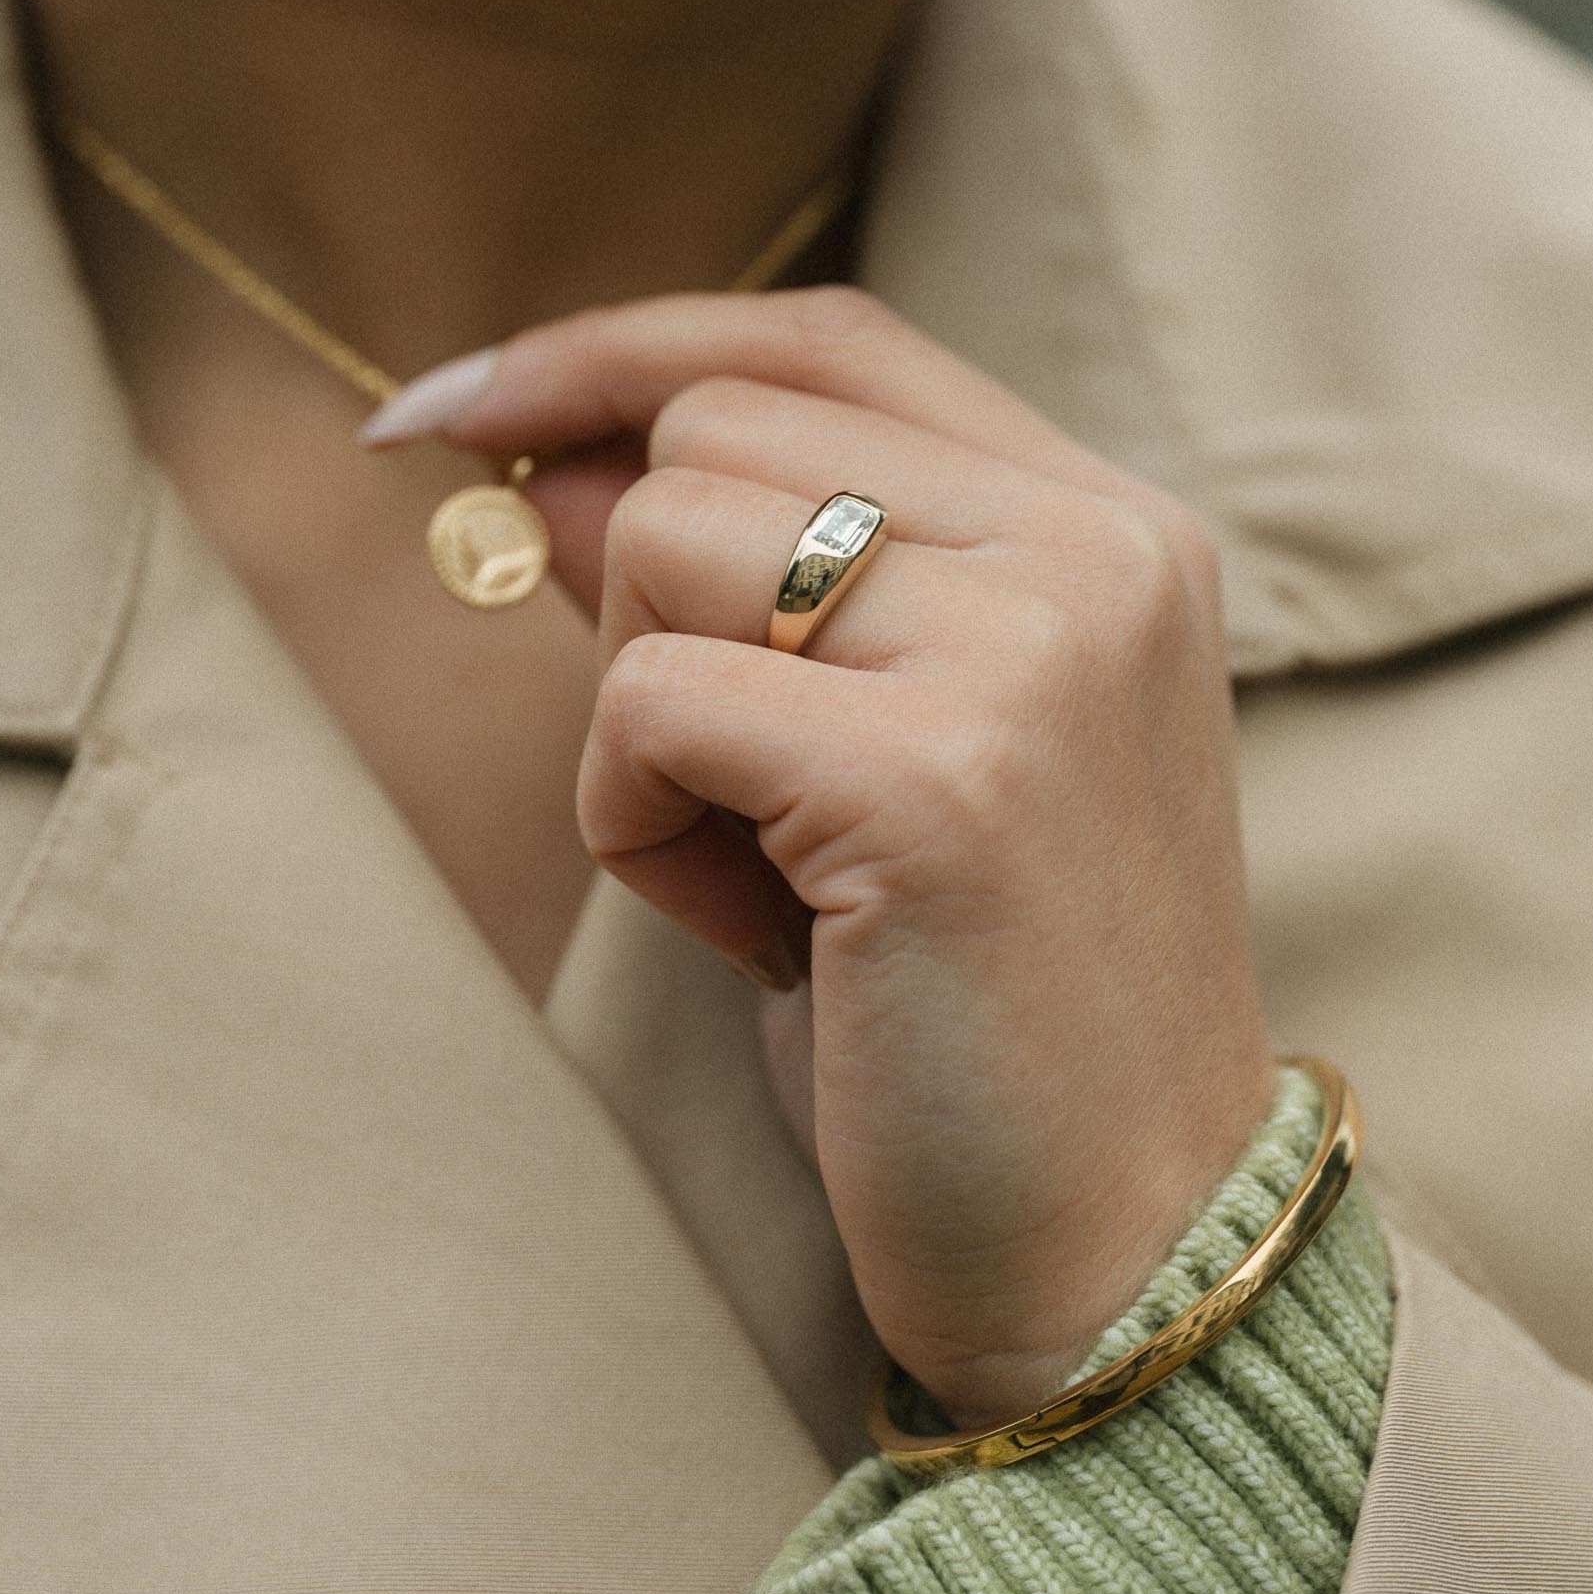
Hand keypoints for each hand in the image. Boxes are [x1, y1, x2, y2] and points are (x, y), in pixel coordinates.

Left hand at [371, 288, 1274, 1425]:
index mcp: (1112, 530)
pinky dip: (640, 826)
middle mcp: (1095, 553)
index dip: (624, 352)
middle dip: (651, 609)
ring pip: (665, 544)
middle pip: (717, 432)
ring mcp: (1032, 652)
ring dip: (646, 730)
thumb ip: (744, 589)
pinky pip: (646, 702)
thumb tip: (551, 461)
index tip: (462, 409)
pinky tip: (763, 937)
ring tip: (777, 881)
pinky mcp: (937, 778)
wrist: (1129, 1252)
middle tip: (749, 803)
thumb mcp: (873, 757)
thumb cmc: (981, 1014)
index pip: (826, 341)